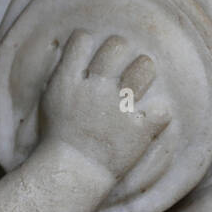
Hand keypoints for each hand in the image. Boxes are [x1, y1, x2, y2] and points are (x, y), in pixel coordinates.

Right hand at [40, 30, 168, 177]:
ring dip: (145, 70)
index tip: (91, 53)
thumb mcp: (51, 101)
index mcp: (69, 82)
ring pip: (144, 68)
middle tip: (123, 63)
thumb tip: (74, 51)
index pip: (81, 40)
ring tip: (143, 78)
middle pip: (116, 47)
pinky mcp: (138, 131)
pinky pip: (161, 110)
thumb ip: (63, 75)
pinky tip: (151, 118)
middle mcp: (95, 90)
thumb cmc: (60, 137)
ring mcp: (118, 109)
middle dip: (121, 49)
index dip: (87, 41)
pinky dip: (159, 114)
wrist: (72, 172)